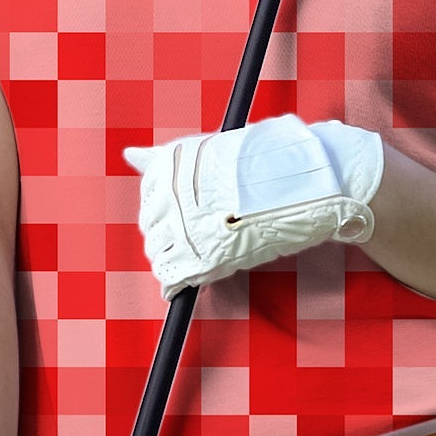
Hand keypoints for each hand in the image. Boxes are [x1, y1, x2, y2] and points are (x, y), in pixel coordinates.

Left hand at [123, 116, 383, 296]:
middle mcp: (170, 193)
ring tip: (204, 253)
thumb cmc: (265, 164)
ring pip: (159, 254)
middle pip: (151, 227)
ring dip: (175, 259)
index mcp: (170, 164)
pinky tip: (186, 282)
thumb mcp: (209, 151)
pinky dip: (176, 284)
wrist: (307, 181)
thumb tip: (129, 155)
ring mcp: (184, 226)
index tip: (188, 214)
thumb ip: (165, 159)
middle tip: (201, 235)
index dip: (168, 211)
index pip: (149, 199)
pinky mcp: (202, 257)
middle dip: (170, 235)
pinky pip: (172, 278)